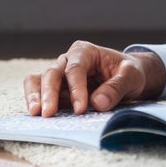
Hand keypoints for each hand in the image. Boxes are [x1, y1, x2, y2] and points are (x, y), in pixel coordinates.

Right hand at [23, 41, 164, 115]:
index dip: (76, 89)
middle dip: (49, 93)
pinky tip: (35, 114)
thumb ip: (117, 87)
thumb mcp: (131, 76)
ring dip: (35, 96)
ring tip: (35, 113)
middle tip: (49, 113)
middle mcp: (68, 60)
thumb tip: (98, 103)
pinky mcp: (55, 88)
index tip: (80, 109)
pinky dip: (34, 100)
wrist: (126, 76)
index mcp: (86, 52)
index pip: (75, 69)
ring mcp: (59, 74)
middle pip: (52, 73)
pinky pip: (38, 90)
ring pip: (38, 80)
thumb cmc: (128, 72)